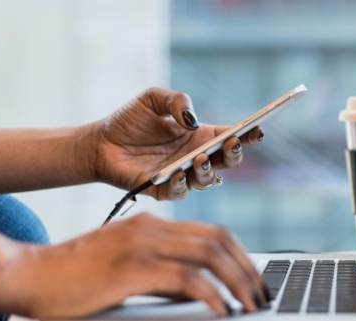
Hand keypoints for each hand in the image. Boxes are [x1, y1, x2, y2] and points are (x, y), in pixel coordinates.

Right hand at [8, 213, 267, 318]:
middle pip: (219, 240)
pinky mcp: (132, 268)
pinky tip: (222, 310)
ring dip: (238, 281)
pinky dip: (212, 295)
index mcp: (151, 225)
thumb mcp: (126, 268)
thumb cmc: (74, 279)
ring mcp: (142, 245)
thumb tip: (200, 292)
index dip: (241, 254)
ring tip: (250, 305)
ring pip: (210, 255)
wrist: (27, 275)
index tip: (255, 278)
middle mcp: (151, 228)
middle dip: (248, 268)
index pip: (212, 232)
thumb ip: (162, 273)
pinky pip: (187, 279)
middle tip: (261, 294)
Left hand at [85, 87, 263, 199]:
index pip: (232, 137)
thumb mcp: (153, 98)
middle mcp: (196, 157)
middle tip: (231, 144)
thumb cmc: (129, 120)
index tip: (257, 129)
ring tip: (200, 158)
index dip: (248, 135)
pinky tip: (178, 173)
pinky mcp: (162, 190)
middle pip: (228, 162)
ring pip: (208, 180)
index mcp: (200, 136)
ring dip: (208, 170)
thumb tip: (192, 120)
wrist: (99, 142)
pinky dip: (181, 184)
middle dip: (234, 154)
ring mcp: (182, 175)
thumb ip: (176, 101)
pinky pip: (179, 192)